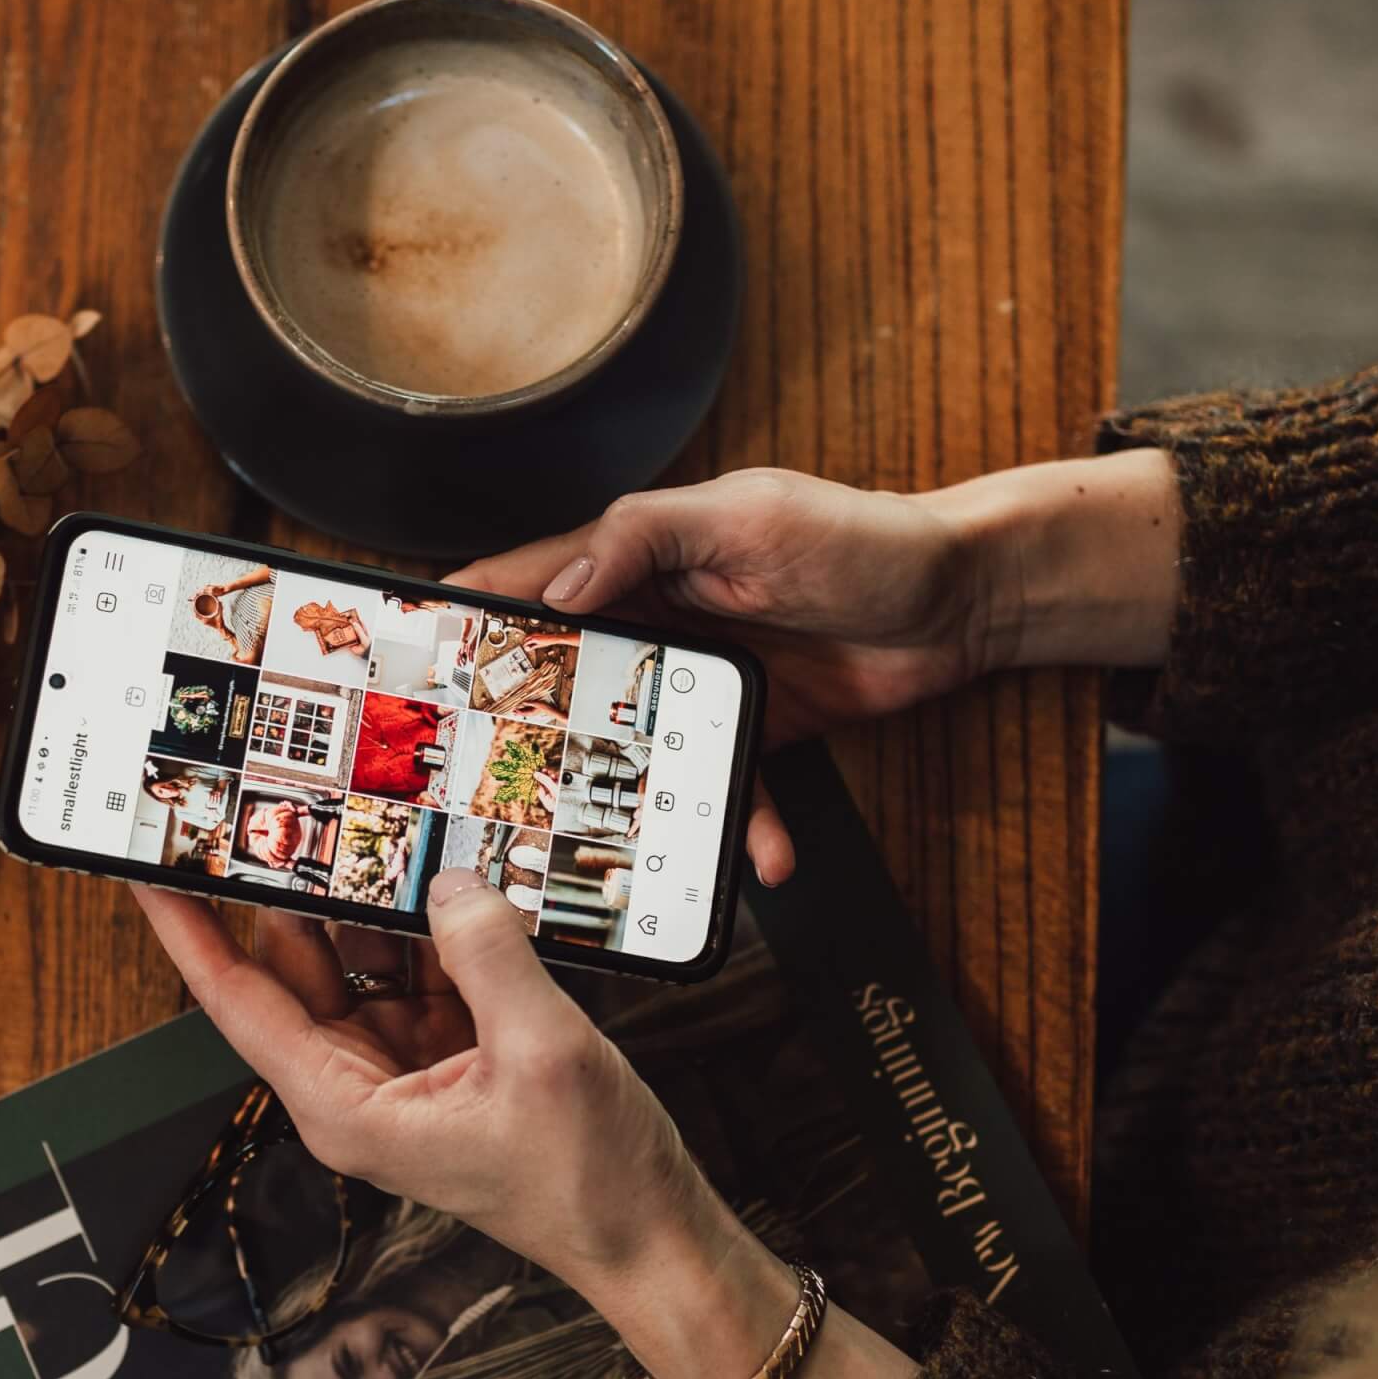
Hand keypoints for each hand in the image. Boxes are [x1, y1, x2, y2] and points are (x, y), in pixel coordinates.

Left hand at [133, 872, 762, 1303]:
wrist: (650, 1234)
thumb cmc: (586, 1181)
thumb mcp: (539, 1053)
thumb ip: (487, 955)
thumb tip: (449, 882)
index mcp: (345, 1103)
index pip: (239, 1000)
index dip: (189, 930)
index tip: (152, 870)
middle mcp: (357, 1084)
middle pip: (299, 964)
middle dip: (297, 886)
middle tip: (287, 802)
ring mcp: (403, 1065)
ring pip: (363, 958)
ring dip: (379, 898)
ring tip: (379, 819)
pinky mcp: (450, 1053)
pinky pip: (423, 969)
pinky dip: (438, 926)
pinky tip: (452, 875)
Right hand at [451, 470, 989, 884]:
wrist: (968, 599)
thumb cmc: (859, 535)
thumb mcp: (745, 516)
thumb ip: (645, 536)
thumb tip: (557, 589)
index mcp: (635, 559)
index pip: (525, 584)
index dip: (463, 621)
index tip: (410, 671)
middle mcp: (653, 621)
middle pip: (564, 685)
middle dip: (524, 741)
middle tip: (485, 799)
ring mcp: (698, 682)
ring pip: (636, 754)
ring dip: (630, 806)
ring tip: (614, 862)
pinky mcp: (748, 730)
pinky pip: (722, 787)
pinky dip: (740, 828)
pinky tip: (762, 861)